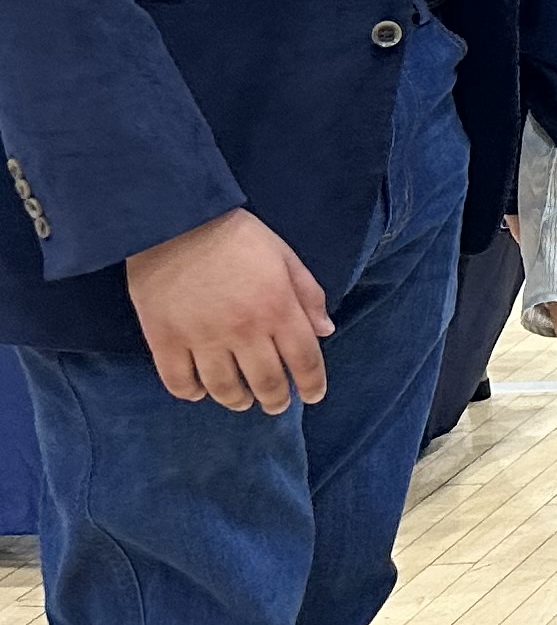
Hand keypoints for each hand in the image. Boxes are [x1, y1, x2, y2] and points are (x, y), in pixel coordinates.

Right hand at [126, 207, 331, 411]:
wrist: (175, 220)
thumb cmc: (236, 236)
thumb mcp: (284, 257)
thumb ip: (308, 295)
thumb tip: (325, 331)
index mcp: (278, 309)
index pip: (304, 361)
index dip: (313, 385)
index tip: (313, 396)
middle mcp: (244, 330)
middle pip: (267, 382)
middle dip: (276, 399)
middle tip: (275, 404)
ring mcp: (202, 338)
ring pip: (224, 389)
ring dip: (237, 401)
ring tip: (241, 401)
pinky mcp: (164, 340)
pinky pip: (179, 382)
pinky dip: (191, 393)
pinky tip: (199, 391)